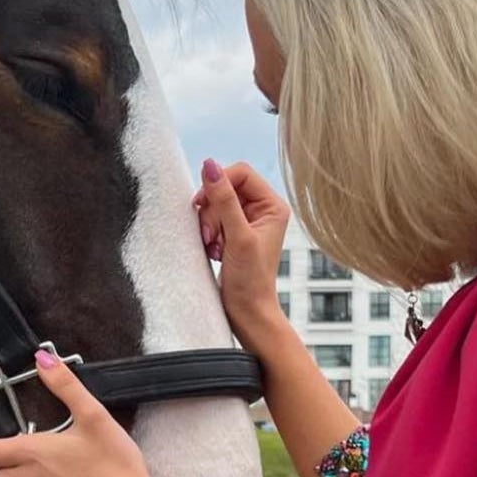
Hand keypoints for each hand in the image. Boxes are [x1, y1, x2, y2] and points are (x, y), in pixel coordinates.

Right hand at [192, 159, 290, 349]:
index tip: (204, 205)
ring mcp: (247, 221)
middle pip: (225, 187)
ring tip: (214, 246)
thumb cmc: (250, 280)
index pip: (241, 173)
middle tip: (211, 234)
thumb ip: (224, 200)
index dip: (219, 184)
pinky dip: (208, 232)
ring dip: (208, 223)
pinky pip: (211, 218)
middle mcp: (262, 210)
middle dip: (212, 209)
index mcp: (273, 205)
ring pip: (215, 203)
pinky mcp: (233, 233)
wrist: (246, 312)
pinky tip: (214, 250)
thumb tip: (209, 165)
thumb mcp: (237, 237)